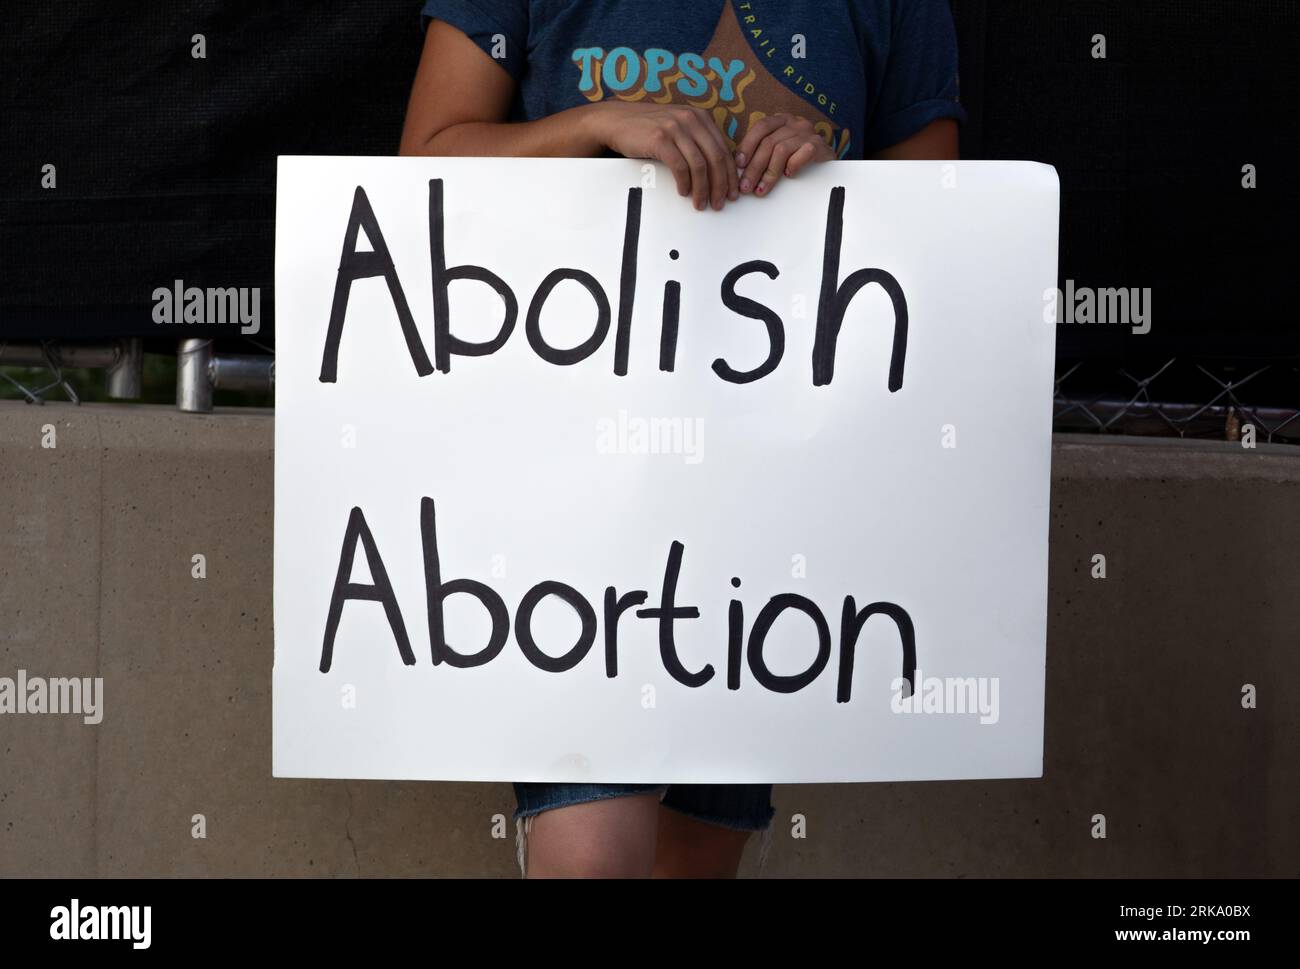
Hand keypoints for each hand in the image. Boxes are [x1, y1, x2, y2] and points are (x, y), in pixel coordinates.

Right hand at [584, 101, 739, 210]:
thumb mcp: (679, 128)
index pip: (724, 149)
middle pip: (716, 158)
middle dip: (721, 185)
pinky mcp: (660, 138)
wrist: (617, 121)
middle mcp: (691, 119)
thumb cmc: (649, 129)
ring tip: (700, 203)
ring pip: (700, 165)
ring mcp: (675, 127)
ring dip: (702, 189)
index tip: (732, 193)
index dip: (730, 175)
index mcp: (701, 117)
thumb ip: (697, 142)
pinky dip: (684, 183)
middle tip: (719, 203)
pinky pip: (680, 166)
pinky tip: (683, 192)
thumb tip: (718, 171)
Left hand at [735, 114, 835, 196]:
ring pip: (782, 150)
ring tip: (762, 188)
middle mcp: (795, 123)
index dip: (747, 145)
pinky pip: (804, 154)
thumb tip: (739, 169)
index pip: (761, 127)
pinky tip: (788, 175)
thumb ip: (761, 152)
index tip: (739, 164)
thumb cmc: (797, 155)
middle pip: (769, 142)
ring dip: (769, 173)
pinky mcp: (820, 146)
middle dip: (754, 167)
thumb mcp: (777, 148)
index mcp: (781, 120)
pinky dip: (793, 166)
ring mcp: (808, 133)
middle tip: (746, 186)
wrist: (827, 160)